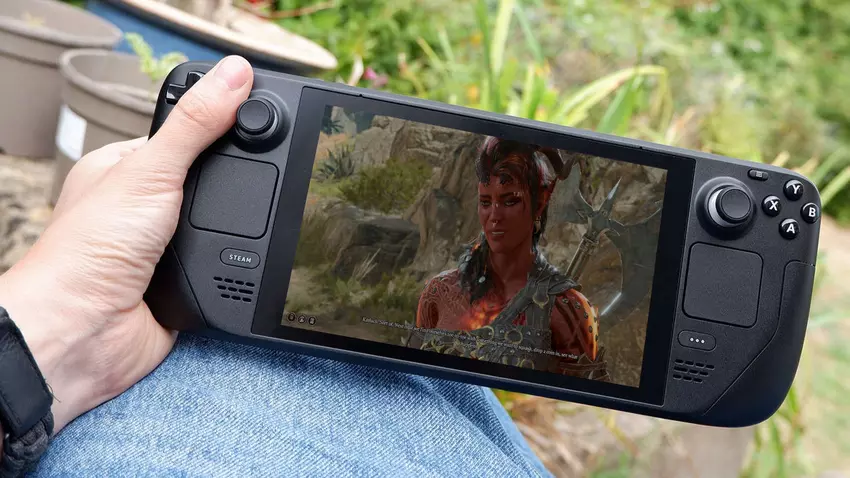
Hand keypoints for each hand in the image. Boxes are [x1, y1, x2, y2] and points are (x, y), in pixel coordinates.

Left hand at [0, 56, 253, 433]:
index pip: (183, 135)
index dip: (217, 126)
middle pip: (208, 181)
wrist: (86, 334)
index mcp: (125, 168)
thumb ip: (195, 125)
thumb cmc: (89, 253)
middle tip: (263, 174)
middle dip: (232, 184)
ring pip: (221, 225)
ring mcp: (165, 246)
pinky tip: (241, 257)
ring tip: (250, 220)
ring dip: (235, 230)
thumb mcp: (150, 171)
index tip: (257, 116)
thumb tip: (234, 74)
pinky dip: (235, 264)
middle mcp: (144, 207)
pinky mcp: (186, 281)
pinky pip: (225, 264)